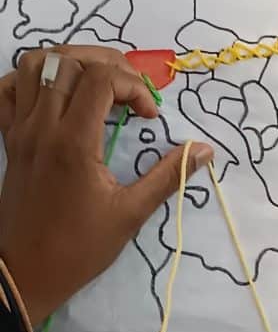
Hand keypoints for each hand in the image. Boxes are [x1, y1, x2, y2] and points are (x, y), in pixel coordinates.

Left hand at [0, 45, 212, 325]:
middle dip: (107, 64)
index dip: (134, 87)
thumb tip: (205, 150)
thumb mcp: (131, 213)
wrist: (29, 271)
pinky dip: (32, 79)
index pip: (102, 79)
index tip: (150, 117)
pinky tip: (57, 94)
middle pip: (69, 60)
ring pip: (36, 64)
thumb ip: (168, 175)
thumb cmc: (82, 247)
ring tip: (97, 84)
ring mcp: (20, 128)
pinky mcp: (10, 137)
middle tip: (130, 91)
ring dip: (71, 63)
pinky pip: (9, 88)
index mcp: (74, 142)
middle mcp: (42, 125)